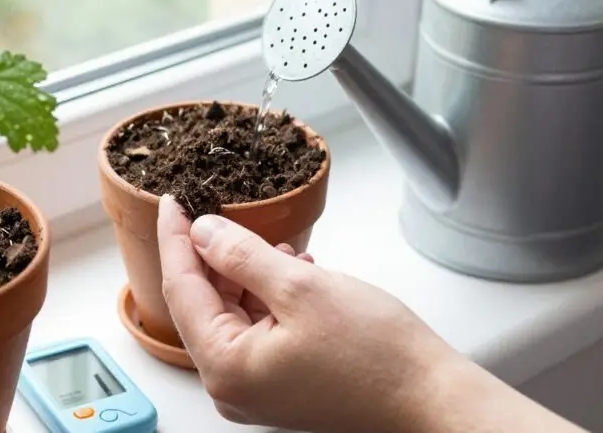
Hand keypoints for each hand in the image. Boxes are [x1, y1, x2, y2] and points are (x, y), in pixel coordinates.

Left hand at [156, 195, 587, 432]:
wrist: (430, 400)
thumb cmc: (378, 357)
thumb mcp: (300, 287)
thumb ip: (241, 255)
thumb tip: (203, 232)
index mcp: (226, 368)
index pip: (182, 290)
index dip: (175, 240)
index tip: (172, 203)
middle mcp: (233, 386)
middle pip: (204, 303)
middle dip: (214, 255)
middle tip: (216, 210)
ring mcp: (257, 389)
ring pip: (233, 313)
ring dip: (247, 273)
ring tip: (269, 242)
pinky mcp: (281, 384)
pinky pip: (258, 329)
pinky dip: (268, 296)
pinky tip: (292, 270)